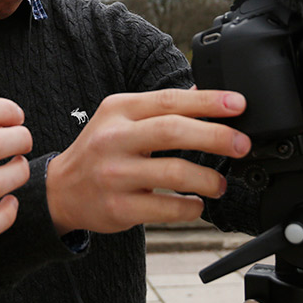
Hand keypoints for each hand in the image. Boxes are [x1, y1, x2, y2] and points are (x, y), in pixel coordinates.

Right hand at [46, 89, 251, 234]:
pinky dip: (190, 207)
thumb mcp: (120, 119)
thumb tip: (205, 95)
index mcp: (119, 110)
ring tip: (220, 184)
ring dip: (208, 179)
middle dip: (216, 137)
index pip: (169, 100)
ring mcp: (114, 174)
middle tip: (242, 145)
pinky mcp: (118, 207)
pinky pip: (166, 208)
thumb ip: (158, 108)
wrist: (60, 190)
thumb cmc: (99, 151)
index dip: (208, 101)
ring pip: (173, 172)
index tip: (239, 105)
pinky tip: (197, 204)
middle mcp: (113, 139)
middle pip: (173, 131)